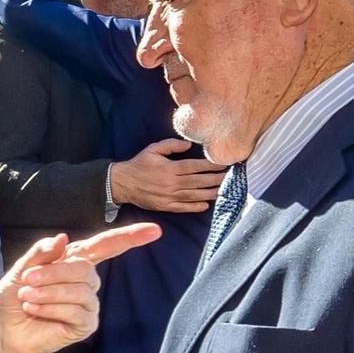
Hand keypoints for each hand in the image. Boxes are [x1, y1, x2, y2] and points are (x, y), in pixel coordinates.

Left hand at [0, 224, 161, 352]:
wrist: (1, 329)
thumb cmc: (12, 297)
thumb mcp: (22, 268)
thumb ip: (42, 252)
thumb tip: (64, 238)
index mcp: (73, 262)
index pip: (106, 246)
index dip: (129, 237)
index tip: (154, 230)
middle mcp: (85, 282)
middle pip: (85, 269)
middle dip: (54, 273)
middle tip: (27, 280)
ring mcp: (87, 304)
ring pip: (80, 291)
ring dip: (49, 292)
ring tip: (27, 296)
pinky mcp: (84, 326)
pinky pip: (77, 312)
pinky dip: (52, 309)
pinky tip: (35, 310)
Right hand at [111, 139, 228, 212]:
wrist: (122, 183)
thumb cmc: (139, 164)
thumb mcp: (153, 149)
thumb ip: (171, 145)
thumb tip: (189, 145)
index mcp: (169, 168)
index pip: (195, 167)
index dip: (211, 166)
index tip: (224, 164)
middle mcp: (171, 184)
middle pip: (198, 182)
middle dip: (216, 179)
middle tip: (231, 177)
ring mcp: (168, 197)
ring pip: (194, 195)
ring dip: (210, 193)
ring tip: (224, 190)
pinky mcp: (165, 206)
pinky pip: (183, 208)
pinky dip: (195, 207)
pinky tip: (206, 205)